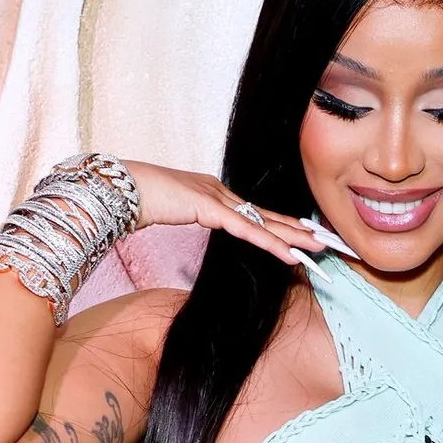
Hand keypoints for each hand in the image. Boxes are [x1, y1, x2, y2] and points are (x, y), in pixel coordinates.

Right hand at [121, 160, 334, 276]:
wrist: (119, 188)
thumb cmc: (137, 200)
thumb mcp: (172, 210)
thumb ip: (189, 214)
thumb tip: (194, 218)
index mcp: (212, 192)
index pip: (253, 212)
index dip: (279, 224)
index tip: (301, 232)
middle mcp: (220, 191)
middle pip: (265, 215)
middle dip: (296, 229)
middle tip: (324, 239)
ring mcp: (216, 198)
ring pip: (263, 222)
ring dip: (293, 237)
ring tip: (317, 246)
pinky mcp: (210, 208)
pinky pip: (246, 230)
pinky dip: (270, 243)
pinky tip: (289, 253)